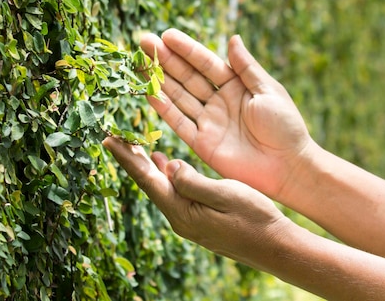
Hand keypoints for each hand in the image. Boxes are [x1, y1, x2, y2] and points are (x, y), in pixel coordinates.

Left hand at [102, 137, 289, 266]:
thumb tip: (168, 166)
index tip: (109, 139)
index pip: (147, 181)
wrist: (276, 247)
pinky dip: (165, 176)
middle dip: (132, 160)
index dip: (127, 159)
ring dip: (147, 166)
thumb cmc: (255, 218)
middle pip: (149, 184)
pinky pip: (174, 193)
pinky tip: (165, 166)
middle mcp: (180, 219)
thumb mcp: (226, 194)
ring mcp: (189, 221)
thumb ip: (193, 181)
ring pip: (161, 188)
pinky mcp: (199, 220)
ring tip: (134, 147)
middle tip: (114, 137)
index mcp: (183, 212)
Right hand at [140, 29, 313, 200]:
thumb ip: (246, 67)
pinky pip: (179, 123)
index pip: (206, 63)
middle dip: (165, 60)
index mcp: (236, 86)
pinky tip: (149, 93)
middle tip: (144, 41)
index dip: (186, 49)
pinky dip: (164, 109)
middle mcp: (219, 101)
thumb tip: (233, 38)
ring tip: (140, 63)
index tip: (166, 35)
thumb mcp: (268, 90)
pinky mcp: (202, 144)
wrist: (288, 167)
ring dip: (159, 80)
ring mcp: (209, 122)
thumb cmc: (285, 126)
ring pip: (179, 97)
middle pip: (187, 77)